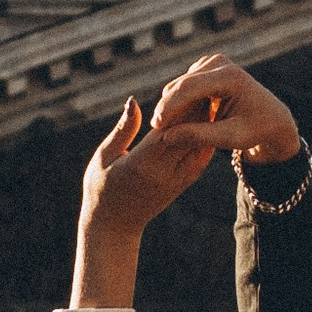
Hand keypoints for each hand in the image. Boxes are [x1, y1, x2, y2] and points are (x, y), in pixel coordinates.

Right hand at [71, 96, 225, 306]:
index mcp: (141, 164)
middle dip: (197, 110)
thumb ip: (122, 130)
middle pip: (187, 135)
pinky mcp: (182, 185)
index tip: (186, 85)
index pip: (166, 129)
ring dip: (205, 123)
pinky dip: (206, 138)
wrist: (114, 228)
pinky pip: (200, 158)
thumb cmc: (100, 189)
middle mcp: (163, 173)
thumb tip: (133, 101)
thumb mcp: (103, 158)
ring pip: (198, 146)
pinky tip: (209, 121)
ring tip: (211, 97)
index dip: (179, 107)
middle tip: (206, 84)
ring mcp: (176, 180)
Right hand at [148, 52, 302, 166]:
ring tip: (170, 131)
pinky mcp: (206, 68)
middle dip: (166, 109)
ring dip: (172, 107)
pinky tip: (182, 121)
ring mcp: (212, 62)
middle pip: (180, 84)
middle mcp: (220, 62)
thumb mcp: (231, 137)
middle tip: (157, 134)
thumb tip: (166, 137)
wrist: (272, 119)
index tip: (156, 127)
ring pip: (178, 85)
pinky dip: (179, 103)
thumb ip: (199, 136)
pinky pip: (183, 86)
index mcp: (229, 76)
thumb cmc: (256, 130)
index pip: (188, 88)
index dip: (169, 107)